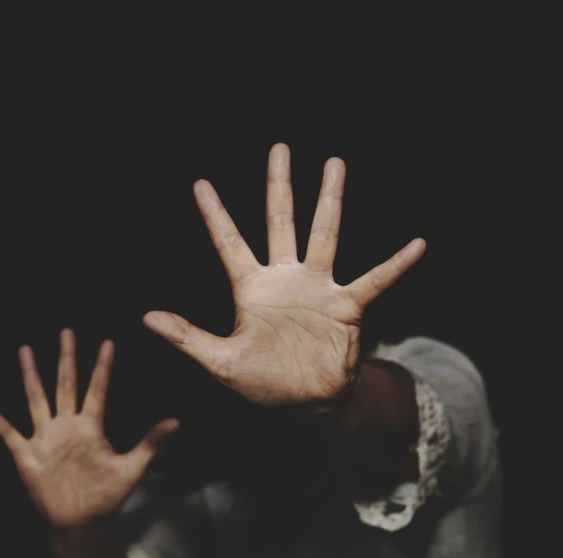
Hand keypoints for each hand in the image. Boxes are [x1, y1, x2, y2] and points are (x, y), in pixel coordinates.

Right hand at [0, 329, 178, 529]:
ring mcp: (45, 437)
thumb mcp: (132, 468)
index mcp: (91, 426)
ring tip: (25, 349)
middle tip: (66, 331)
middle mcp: (67, 425)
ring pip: (36, 398)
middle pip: (66, 384)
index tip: (108, 342)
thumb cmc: (106, 496)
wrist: (80, 523)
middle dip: (66, 358)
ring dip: (31, 375)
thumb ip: (150, 443)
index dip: (102, 367)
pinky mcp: (26, 454)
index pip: (97, 389)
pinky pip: (8, 431)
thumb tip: (176, 421)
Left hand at [143, 143, 425, 406]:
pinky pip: (374, 280)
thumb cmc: (264, 383)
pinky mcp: (347, 306)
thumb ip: (187, 337)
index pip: (229, 243)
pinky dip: (395, 265)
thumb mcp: (220, 362)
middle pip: (280, 221)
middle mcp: (285, 278)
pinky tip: (416, 245)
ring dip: (329, 201)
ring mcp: (318, 288)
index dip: (215, 214)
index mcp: (251, 289)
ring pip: (324, 235)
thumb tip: (146, 317)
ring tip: (335, 164)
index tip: (200, 183)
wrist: (308, 404)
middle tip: (279, 148)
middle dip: (279, 186)